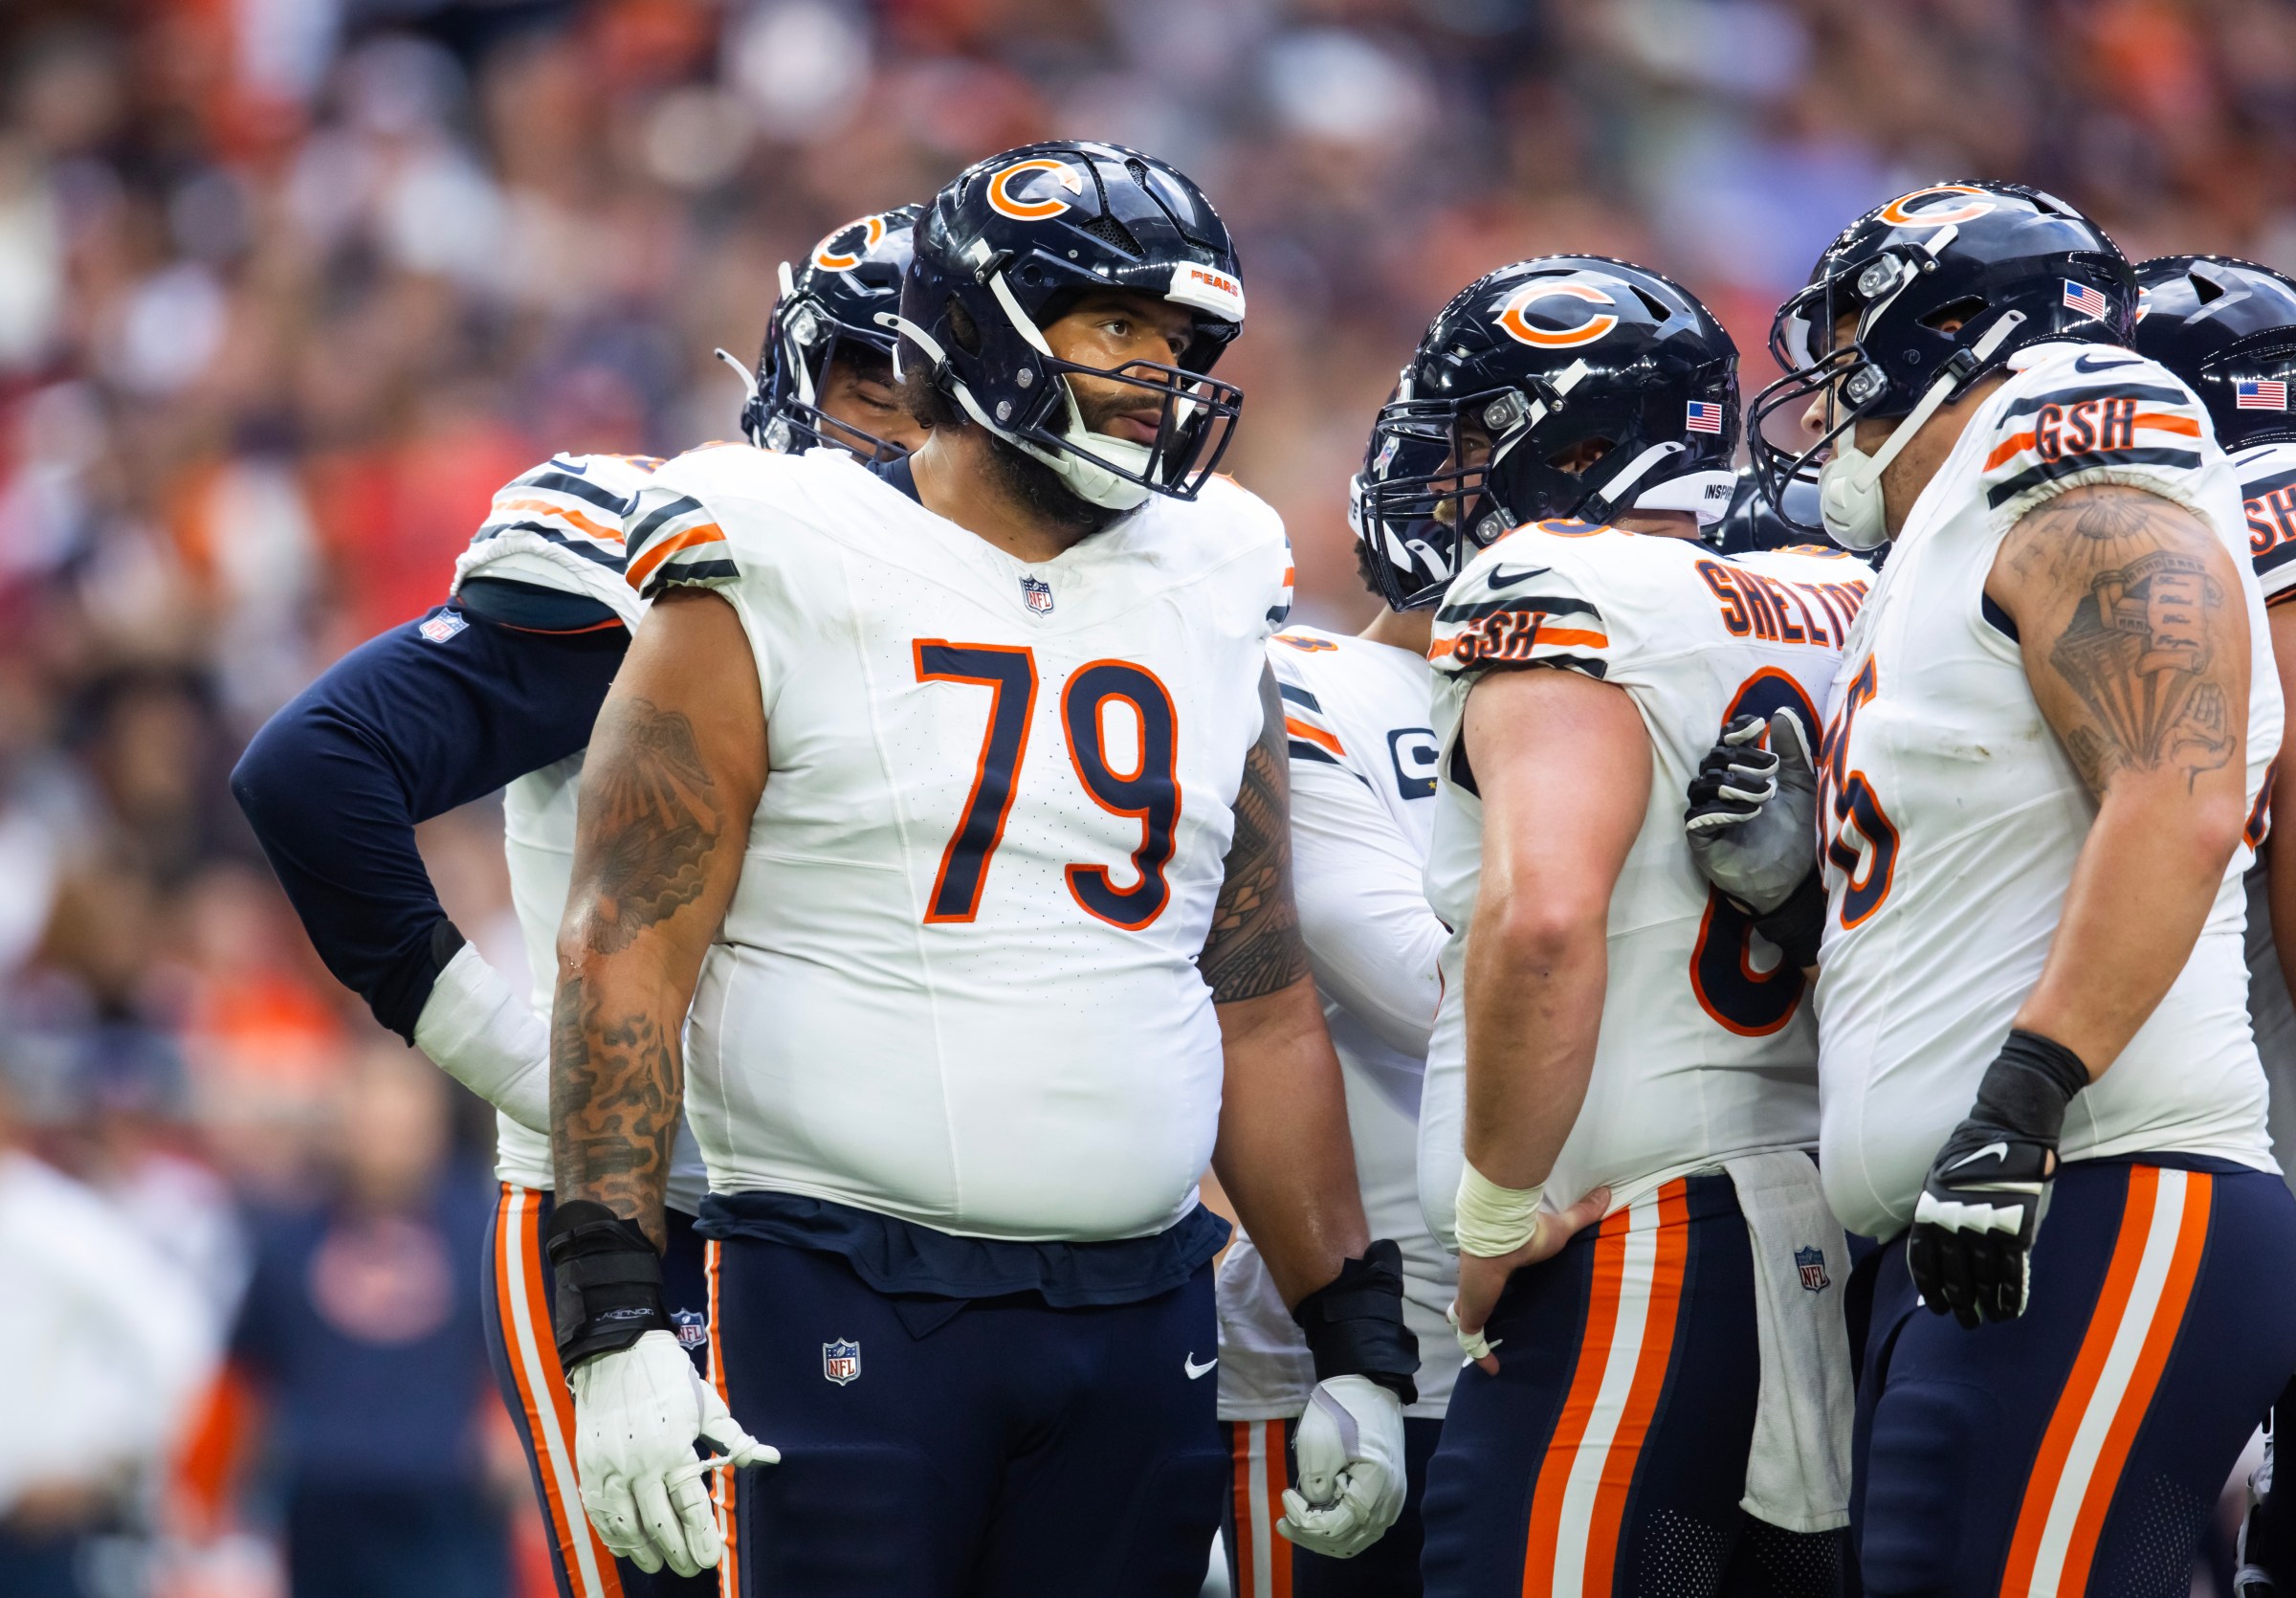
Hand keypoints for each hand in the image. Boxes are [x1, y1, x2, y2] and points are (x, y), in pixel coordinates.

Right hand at [569, 1329, 779, 1575]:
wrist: (617, 1351)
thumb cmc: (668, 1377)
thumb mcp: (707, 1403)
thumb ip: (733, 1437)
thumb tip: (768, 1457)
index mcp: (674, 1448)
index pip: (691, 1507)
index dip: (702, 1538)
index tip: (710, 1559)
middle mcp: (641, 1464)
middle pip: (660, 1524)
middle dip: (678, 1553)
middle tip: (691, 1568)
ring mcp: (610, 1468)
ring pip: (626, 1526)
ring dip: (644, 1551)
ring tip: (659, 1564)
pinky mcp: (588, 1467)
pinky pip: (599, 1513)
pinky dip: (612, 1535)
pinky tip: (626, 1547)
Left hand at [1277, 1376, 1405, 1557]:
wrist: (1367, 1387)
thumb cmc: (1342, 1410)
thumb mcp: (1318, 1444)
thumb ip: (1315, 1485)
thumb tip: (1314, 1509)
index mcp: (1376, 1484)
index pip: (1338, 1526)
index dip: (1305, 1521)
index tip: (1285, 1494)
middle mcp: (1390, 1500)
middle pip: (1347, 1540)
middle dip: (1310, 1535)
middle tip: (1282, 1521)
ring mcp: (1391, 1500)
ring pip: (1355, 1539)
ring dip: (1323, 1536)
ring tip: (1294, 1522)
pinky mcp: (1386, 1496)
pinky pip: (1361, 1527)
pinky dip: (1338, 1528)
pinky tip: (1317, 1516)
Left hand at [1448, 1186, 1609, 1374]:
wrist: (1498, 1234)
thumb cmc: (1526, 1232)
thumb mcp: (1561, 1228)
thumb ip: (1582, 1213)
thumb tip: (1606, 1192)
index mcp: (1495, 1262)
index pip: (1487, 1276)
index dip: (1488, 1285)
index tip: (1493, 1288)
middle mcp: (1478, 1280)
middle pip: (1469, 1299)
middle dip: (1472, 1310)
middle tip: (1478, 1322)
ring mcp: (1472, 1297)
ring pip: (1466, 1319)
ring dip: (1473, 1334)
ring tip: (1482, 1351)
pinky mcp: (1473, 1314)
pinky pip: (1473, 1340)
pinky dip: (1481, 1356)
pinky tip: (1492, 1370)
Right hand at [1683, 710, 1817, 914]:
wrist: (1797, 881)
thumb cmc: (1799, 834)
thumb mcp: (1802, 787)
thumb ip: (1792, 752)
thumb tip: (1780, 713)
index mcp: (1740, 775)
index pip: (1726, 744)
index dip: (1735, 732)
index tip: (1756, 726)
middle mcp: (1719, 793)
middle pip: (1712, 761)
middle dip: (1739, 760)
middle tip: (1770, 771)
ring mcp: (1707, 817)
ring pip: (1702, 786)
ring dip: (1733, 785)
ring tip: (1764, 797)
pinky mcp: (1701, 842)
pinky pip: (1697, 819)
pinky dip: (1721, 811)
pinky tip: (1749, 814)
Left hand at [1907, 1030, 2085, 1327]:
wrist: (2009, 1124)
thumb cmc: (1974, 1148)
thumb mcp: (1940, 1174)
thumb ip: (1939, 1208)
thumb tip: (1937, 1243)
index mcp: (1931, 1206)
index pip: (1922, 1258)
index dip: (1930, 1286)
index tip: (1935, 1305)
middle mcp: (1953, 1220)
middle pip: (1952, 1273)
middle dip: (1957, 1302)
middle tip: (1962, 1321)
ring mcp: (1985, 1224)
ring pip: (1983, 1277)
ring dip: (1984, 1303)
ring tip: (1986, 1320)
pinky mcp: (2016, 1226)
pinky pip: (2011, 1270)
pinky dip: (2010, 1293)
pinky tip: (2009, 1310)